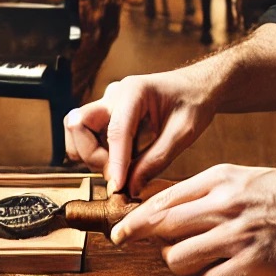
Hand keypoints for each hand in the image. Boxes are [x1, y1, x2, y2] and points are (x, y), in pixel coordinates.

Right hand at [64, 65, 217, 194]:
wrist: (197, 87)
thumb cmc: (194, 103)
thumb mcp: (183, 134)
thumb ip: (156, 160)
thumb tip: (131, 187)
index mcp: (135, 91)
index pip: (115, 131)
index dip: (114, 162)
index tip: (117, 186)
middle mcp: (114, 95)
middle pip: (78, 124)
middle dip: (91, 154)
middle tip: (118, 172)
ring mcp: (107, 105)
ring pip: (77, 131)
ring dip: (90, 155)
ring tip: (120, 167)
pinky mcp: (107, 116)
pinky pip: (87, 136)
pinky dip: (95, 153)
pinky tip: (120, 161)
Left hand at [111, 164, 275, 275]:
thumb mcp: (249, 177)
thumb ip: (212, 191)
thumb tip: (174, 210)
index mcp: (221, 178)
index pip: (163, 199)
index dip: (135, 219)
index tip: (119, 232)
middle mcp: (224, 203)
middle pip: (163, 228)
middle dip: (152, 244)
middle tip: (155, 253)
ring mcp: (238, 234)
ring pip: (178, 258)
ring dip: (183, 266)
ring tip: (202, 264)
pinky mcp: (254, 263)